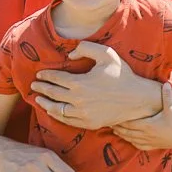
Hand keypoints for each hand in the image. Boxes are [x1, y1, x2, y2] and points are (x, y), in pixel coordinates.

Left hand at [32, 41, 156, 130]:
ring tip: (37, 99)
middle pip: (53, 94)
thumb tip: (69, 55)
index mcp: (80, 83)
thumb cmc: (122, 75)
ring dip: (44, 103)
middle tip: (33, 85)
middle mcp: (78, 100)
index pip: (56, 79)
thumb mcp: (106, 54)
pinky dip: (56, 115)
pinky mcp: (88, 123)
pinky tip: (53, 111)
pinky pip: (67, 120)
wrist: (138, 99)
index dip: (46, 76)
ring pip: (56, 109)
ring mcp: (82, 114)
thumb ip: (85, 48)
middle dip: (41, 88)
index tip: (39, 74)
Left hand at [112, 82, 171, 150]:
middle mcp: (147, 135)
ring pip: (131, 139)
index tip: (111, 117)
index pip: (129, 123)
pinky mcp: (154, 146)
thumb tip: (165, 83)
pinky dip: (131, 142)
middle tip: (108, 122)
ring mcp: (150, 142)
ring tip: (114, 130)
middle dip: (117, 128)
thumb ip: (167, 94)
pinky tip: (128, 138)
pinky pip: (139, 146)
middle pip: (127, 132)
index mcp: (148, 125)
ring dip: (122, 135)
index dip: (119, 121)